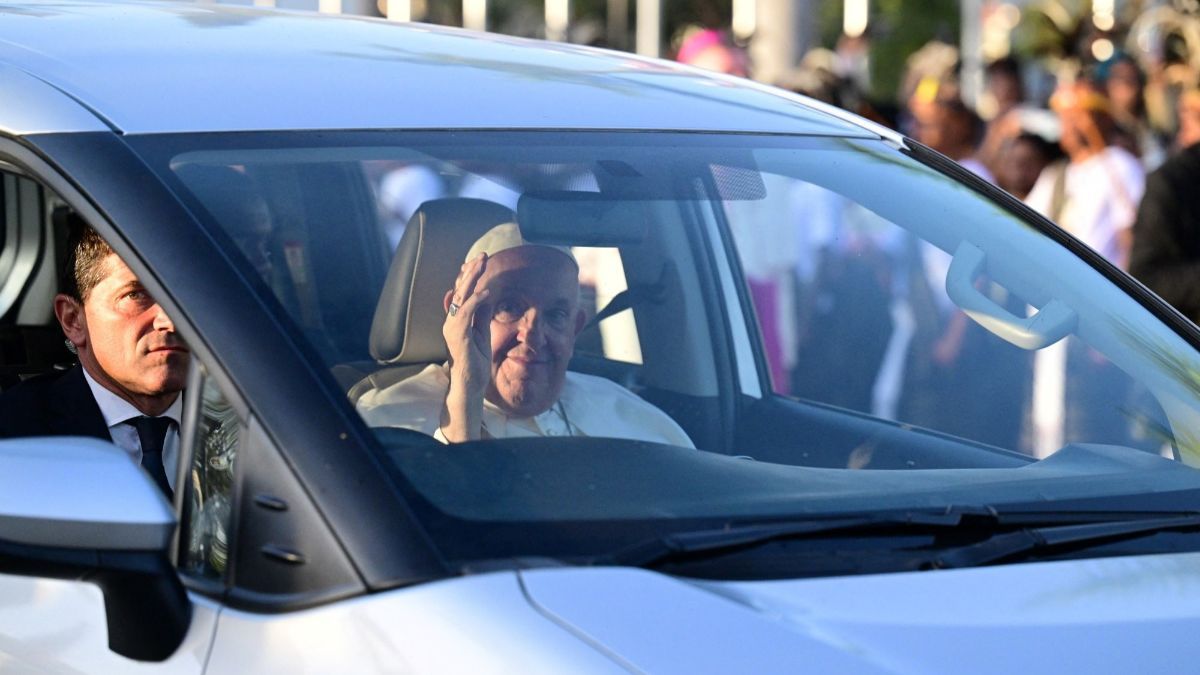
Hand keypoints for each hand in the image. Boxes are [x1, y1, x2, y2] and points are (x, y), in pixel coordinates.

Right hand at [440, 253, 491, 440]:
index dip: (468, 275)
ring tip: (482, 264)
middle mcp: (451, 320)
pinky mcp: (458, 335)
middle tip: (483, 255)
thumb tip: (487, 296)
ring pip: (461, 297)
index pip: (461, 292)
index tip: (479, 261)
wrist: (468, 383)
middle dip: (471, 271)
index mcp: (456, 319)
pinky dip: (476, 301)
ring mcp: (452, 327)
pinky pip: (466, 313)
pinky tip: (486, 292)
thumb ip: (482, 315)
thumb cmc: (474, 360)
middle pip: (460, 289)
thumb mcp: (482, 332)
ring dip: (472, 279)